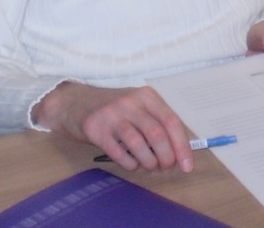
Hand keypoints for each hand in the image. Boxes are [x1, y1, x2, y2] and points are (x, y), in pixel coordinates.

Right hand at [32, 82, 193, 172]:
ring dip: (148, 163)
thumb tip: (180, 153)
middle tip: (164, 167)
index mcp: (146, 96)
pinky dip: (130, 164)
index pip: (171, 121)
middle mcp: (131, 102)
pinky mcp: (97, 129)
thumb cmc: (114, 109)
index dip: (182, 146)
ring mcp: (112, 115)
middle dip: (166, 158)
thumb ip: (157, 124)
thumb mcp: (137, 107)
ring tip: (147, 166)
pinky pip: (120, 154)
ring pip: (140, 145)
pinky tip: (131, 163)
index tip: (187, 166)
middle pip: (158, 135)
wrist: (75, 103)